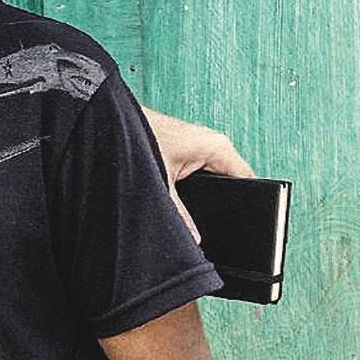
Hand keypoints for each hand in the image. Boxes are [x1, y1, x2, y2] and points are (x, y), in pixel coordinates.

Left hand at [142, 108, 255, 237]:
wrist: (108, 120)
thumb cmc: (133, 136)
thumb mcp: (160, 183)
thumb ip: (179, 213)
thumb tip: (194, 239)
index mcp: (217, 147)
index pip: (248, 181)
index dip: (250, 204)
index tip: (245, 226)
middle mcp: (213, 145)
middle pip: (234, 183)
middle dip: (226, 205)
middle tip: (217, 226)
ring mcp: (201, 147)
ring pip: (216, 179)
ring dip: (208, 195)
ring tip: (195, 210)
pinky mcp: (188, 151)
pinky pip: (202, 173)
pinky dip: (196, 187)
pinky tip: (184, 198)